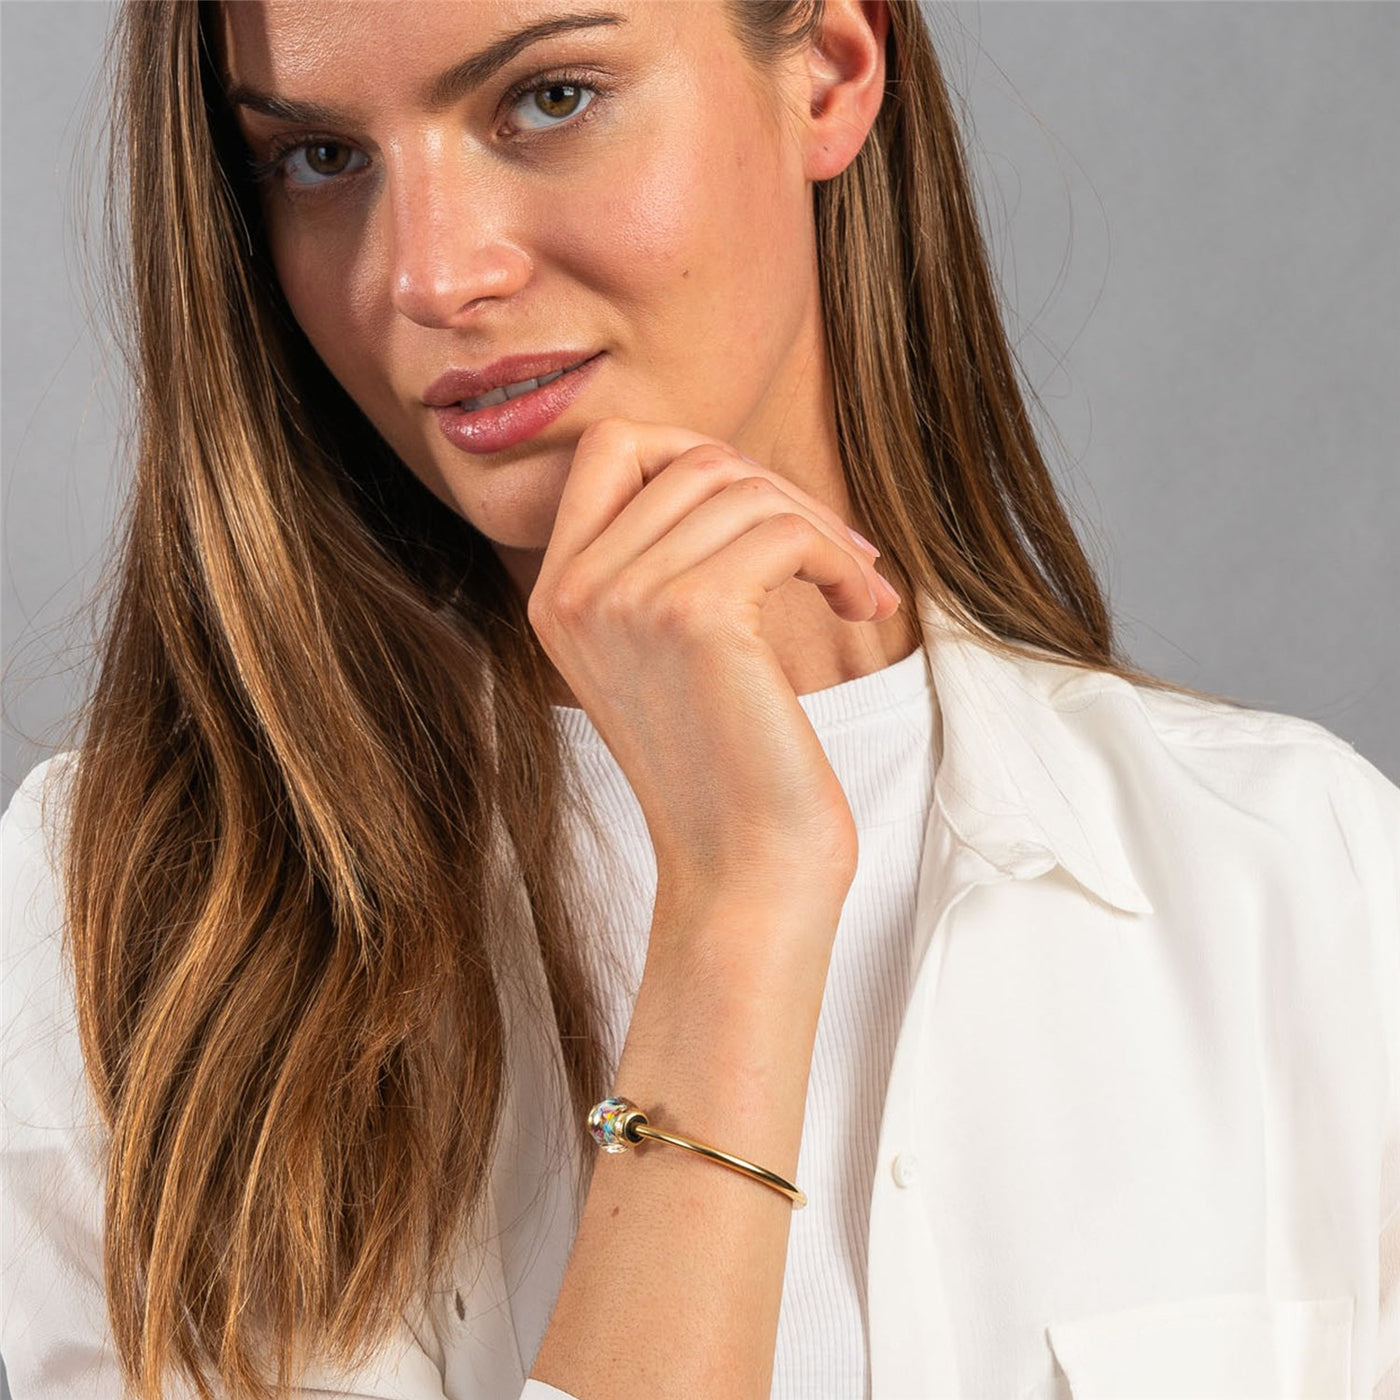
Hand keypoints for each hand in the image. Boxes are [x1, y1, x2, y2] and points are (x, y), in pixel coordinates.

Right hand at [527, 417, 899, 931]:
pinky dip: (839, 559)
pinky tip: (862, 606)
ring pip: (743, 488)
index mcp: (557, 593)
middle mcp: (574, 590)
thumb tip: (736, 469)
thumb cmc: (728, 768)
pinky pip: (783, 532)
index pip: (612, 445)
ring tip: (857, 589)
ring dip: (822, 530)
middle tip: (837, 553)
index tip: (766, 515)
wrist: (744, 871)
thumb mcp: (669, 651)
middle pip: (692, 458)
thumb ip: (668, 559)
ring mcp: (623, 599)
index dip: (699, 454)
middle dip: (781, 492)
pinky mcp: (691, 617)